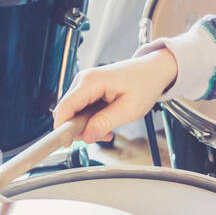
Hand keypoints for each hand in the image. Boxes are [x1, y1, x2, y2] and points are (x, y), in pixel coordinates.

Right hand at [52, 49, 178, 142]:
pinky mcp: (88, 89)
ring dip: (87, 126)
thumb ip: (105, 122)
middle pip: (67, 112)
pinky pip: (81, 109)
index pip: (65, 107)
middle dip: (80, 129)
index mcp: (91, 81)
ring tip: (108, 130)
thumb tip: (87, 136)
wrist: (153, 70)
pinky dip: (91, 120)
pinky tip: (106, 124)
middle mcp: (83, 79)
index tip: (67, 143)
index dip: (62, 127)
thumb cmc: (145, 84)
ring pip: (74, 113)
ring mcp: (84, 83)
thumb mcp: (129, 109)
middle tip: (102, 136)